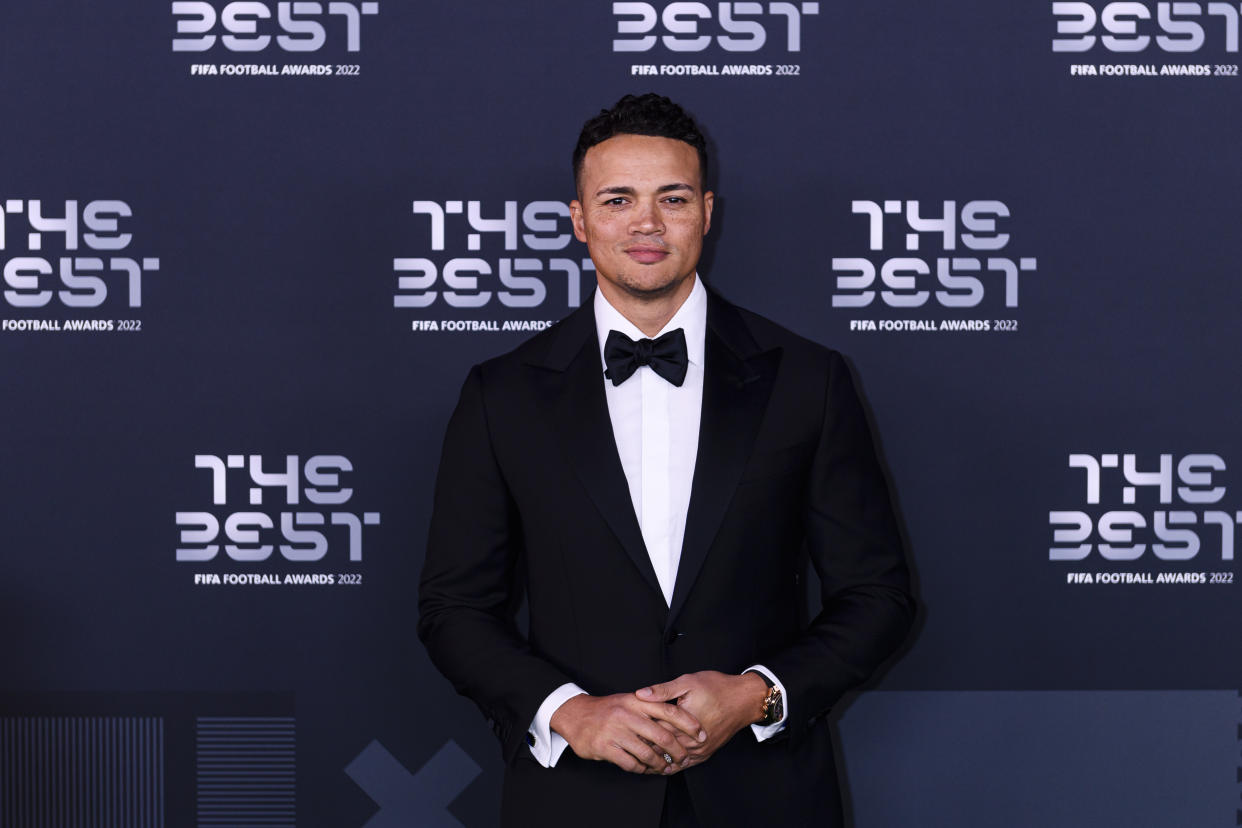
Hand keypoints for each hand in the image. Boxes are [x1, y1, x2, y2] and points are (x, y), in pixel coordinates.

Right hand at [550, 692, 706, 774]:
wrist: (576, 715)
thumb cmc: (608, 709)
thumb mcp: (629, 701)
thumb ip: (650, 708)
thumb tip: (676, 722)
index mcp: (637, 701)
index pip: (669, 711)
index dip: (688, 723)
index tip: (702, 734)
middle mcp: (628, 714)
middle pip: (662, 735)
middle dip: (678, 751)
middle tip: (684, 759)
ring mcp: (616, 731)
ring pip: (648, 753)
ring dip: (660, 763)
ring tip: (665, 767)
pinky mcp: (605, 747)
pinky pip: (630, 763)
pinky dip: (641, 769)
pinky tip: (645, 769)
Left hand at [636, 671, 767, 767]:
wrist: (744, 700)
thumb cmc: (717, 688)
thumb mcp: (688, 682)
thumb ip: (662, 690)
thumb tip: (640, 694)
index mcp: (683, 722)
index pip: (654, 731)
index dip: (638, 731)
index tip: (624, 730)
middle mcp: (691, 740)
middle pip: (661, 748)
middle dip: (644, 746)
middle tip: (625, 746)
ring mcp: (700, 750)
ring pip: (672, 760)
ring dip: (656, 759)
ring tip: (637, 757)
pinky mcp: (706, 753)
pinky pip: (685, 764)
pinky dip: (671, 765)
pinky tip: (660, 765)